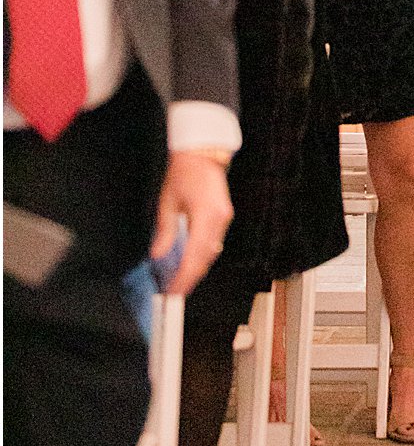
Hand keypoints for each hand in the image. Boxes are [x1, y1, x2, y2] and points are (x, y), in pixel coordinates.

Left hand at [151, 152, 232, 297]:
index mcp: (205, 216)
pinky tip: (192, 262)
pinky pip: (215, 241)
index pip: (194, 256)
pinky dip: (203, 255)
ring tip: (182, 280)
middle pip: (205, 258)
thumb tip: (158, 254)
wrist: (202, 154)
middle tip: (176, 290)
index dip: (184, 277)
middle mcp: (219, 219)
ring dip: (197, 268)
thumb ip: (165, 232)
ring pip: (212, 252)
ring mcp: (224, 218)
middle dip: (190, 277)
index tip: (174, 290)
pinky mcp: (225, 216)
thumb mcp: (168, 203)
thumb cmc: (184, 173)